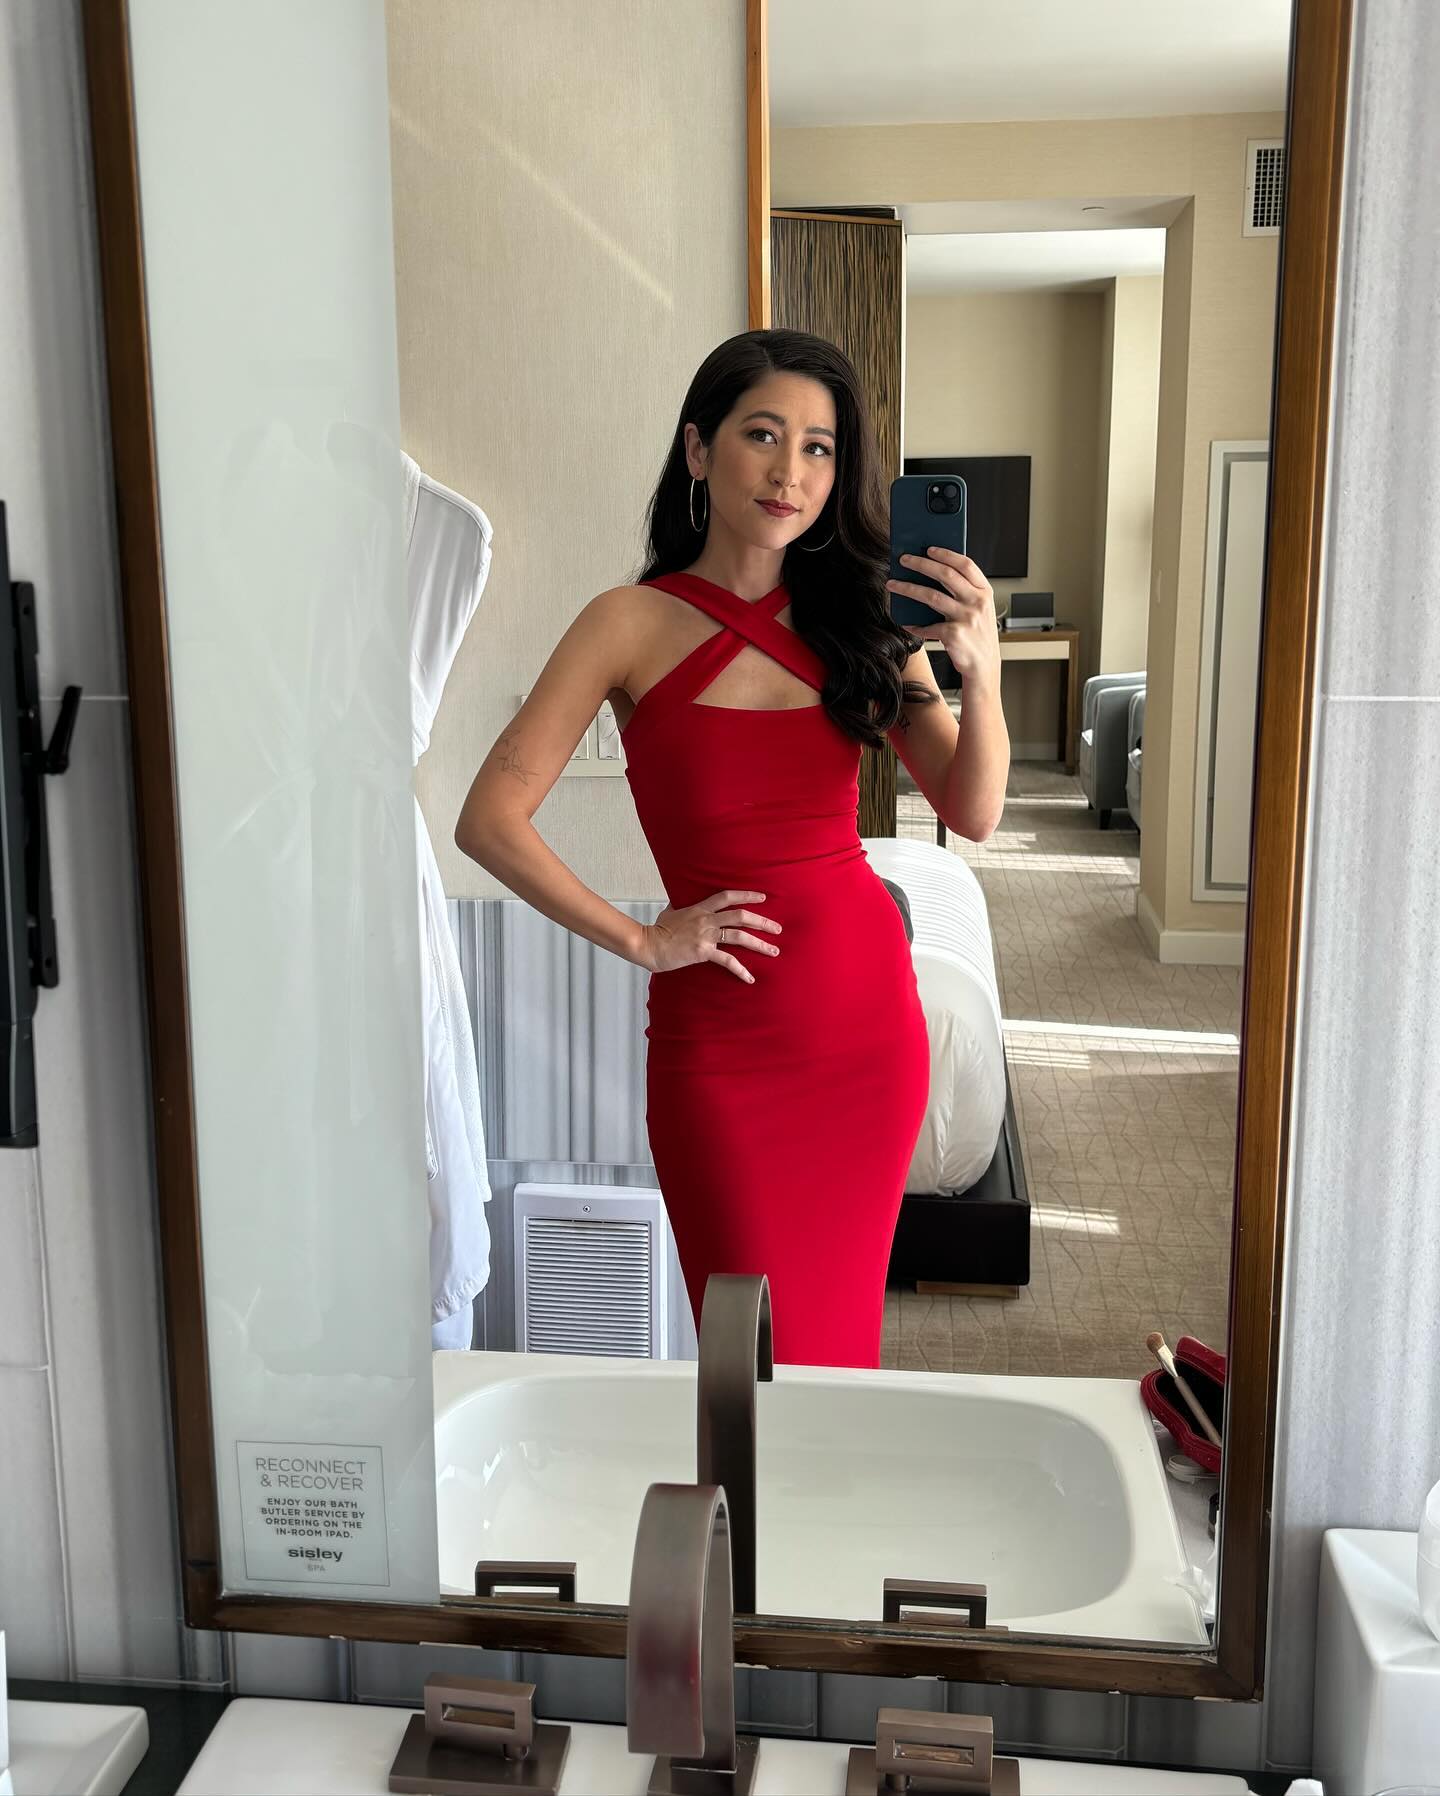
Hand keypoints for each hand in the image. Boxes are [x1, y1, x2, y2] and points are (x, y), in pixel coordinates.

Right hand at [639, 889, 781, 983]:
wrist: (648, 944)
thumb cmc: (657, 929)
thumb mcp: (670, 911)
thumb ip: (682, 906)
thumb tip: (681, 901)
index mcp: (700, 908)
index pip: (728, 896)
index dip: (747, 895)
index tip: (764, 897)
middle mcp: (706, 920)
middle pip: (741, 916)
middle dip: (763, 922)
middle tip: (777, 928)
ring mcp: (706, 936)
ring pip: (740, 936)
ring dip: (760, 944)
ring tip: (774, 951)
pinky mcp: (703, 952)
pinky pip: (727, 961)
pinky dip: (741, 970)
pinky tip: (750, 978)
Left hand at [886, 548, 1000, 695]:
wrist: (984, 668)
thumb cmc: (978, 636)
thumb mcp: (979, 610)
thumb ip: (964, 593)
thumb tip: (932, 573)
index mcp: (984, 592)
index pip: (966, 564)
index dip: (946, 554)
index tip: (928, 549)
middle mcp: (977, 602)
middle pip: (946, 575)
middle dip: (921, 564)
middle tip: (903, 560)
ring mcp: (966, 618)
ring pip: (931, 596)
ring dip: (908, 588)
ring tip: (893, 584)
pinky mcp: (954, 635)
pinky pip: (928, 626)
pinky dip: (915, 626)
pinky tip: (906, 623)